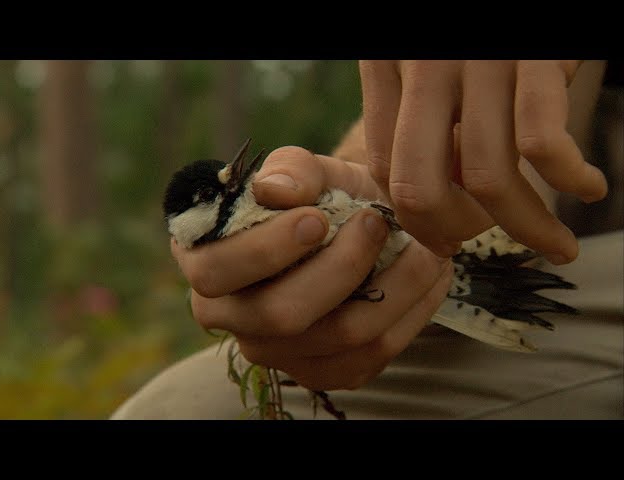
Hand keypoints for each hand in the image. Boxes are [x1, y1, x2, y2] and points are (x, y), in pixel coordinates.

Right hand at [171, 147, 452, 390]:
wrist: (357, 226)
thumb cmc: (321, 197)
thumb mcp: (308, 171)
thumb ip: (290, 170)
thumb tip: (275, 189)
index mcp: (208, 262)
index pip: (216, 272)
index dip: (265, 250)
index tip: (318, 217)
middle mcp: (233, 317)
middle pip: (280, 314)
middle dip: (339, 267)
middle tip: (376, 223)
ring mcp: (278, 352)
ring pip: (337, 337)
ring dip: (392, 287)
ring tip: (421, 246)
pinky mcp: (324, 371)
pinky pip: (372, 355)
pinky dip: (410, 312)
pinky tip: (427, 276)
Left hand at [359, 60, 607, 263]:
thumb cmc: (473, 34)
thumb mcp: (427, 57)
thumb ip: (421, 115)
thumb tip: (443, 191)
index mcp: (388, 65)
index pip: (386, 169)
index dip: (413, 218)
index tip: (441, 239)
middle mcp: (425, 65)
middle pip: (420, 186)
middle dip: (451, 234)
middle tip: (477, 246)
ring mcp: (479, 61)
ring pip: (487, 177)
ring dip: (526, 226)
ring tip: (554, 244)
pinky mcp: (533, 56)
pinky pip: (543, 142)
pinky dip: (569, 178)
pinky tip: (586, 187)